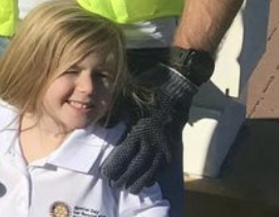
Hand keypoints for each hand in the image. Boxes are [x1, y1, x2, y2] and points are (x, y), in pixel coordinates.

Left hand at [102, 62, 197, 193]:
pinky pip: (163, 165)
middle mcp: (152, 141)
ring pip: (151, 169)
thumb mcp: (126, 102)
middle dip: (125, 177)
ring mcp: (164, 145)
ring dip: (140, 180)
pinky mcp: (172, 146)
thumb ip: (115, 117)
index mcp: (139, 130)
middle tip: (115, 185)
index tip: (106, 174)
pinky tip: (150, 181)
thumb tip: (103, 127)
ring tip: (130, 188)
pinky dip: (156, 175)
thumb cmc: (147, 93)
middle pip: (137, 165)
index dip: (116, 166)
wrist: (175, 89)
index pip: (124, 154)